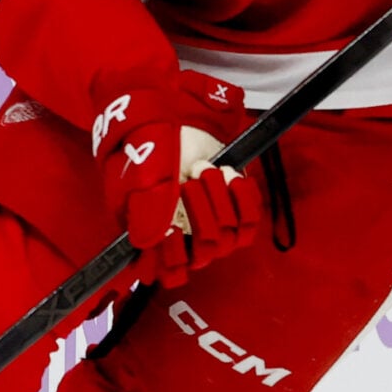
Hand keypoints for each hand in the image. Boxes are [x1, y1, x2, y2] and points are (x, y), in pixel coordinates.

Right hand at [89, 70, 264, 287]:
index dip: (175, 258)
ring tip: (204, 170)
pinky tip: (230, 174)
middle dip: (200, 212)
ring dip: (219, 198)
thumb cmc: (148, 149)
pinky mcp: (235, 207)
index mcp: (155, 238)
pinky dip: (243, 196)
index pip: (172, 273)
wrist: (172, 118)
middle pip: (207, 252)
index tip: (172, 228)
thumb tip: (152, 242)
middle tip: (188, 181)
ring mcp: (213, 223)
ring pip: (230, 237)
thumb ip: (145, 209)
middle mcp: (186, 238)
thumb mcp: (141, 177)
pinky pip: (251, 221)